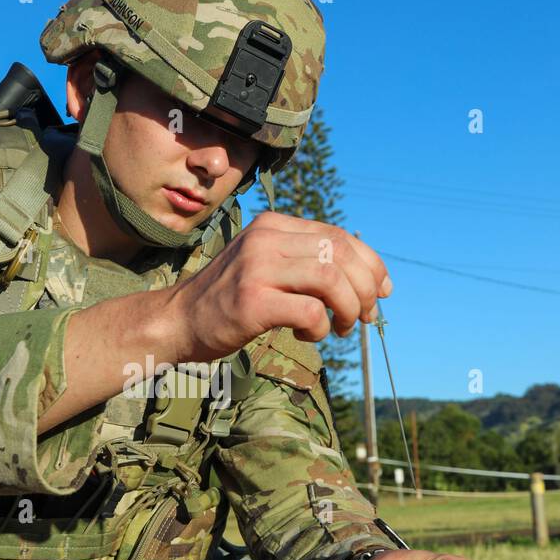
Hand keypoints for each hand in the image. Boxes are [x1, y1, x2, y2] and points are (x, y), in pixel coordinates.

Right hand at [166, 211, 391, 363]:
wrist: (177, 321)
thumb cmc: (228, 300)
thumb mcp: (264, 265)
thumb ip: (304, 262)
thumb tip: (369, 280)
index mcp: (272, 226)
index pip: (339, 235)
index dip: (370, 263)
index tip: (382, 291)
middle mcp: (265, 239)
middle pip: (341, 253)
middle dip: (365, 288)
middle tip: (364, 316)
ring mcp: (257, 268)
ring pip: (332, 278)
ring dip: (349, 307)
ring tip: (341, 327)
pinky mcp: (252, 301)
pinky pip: (310, 311)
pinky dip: (321, 327)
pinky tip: (307, 334)